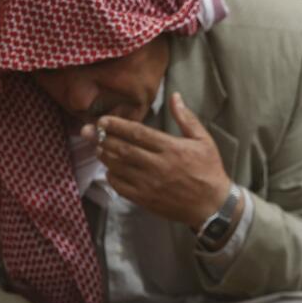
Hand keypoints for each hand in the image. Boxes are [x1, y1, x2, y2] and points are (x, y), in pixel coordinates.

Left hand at [86, 93, 232, 229]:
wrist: (213, 205)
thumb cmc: (209, 170)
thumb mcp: (204, 140)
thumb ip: (186, 118)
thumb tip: (175, 97)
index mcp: (171, 148)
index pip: (137, 133)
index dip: (116, 125)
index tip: (102, 120)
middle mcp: (158, 165)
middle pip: (122, 149)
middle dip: (102, 138)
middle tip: (88, 131)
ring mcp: (150, 184)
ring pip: (118, 167)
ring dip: (105, 156)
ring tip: (98, 147)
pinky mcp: (146, 199)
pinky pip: (121, 187)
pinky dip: (111, 177)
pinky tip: (110, 170)